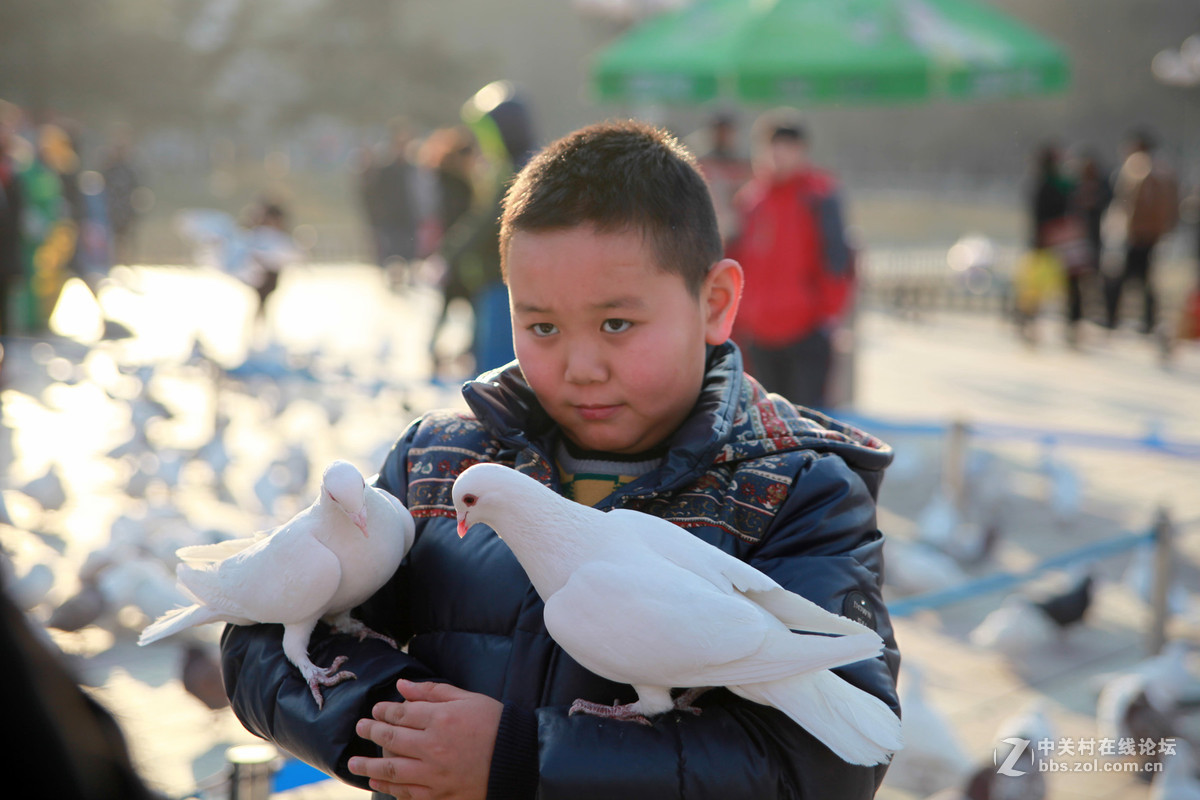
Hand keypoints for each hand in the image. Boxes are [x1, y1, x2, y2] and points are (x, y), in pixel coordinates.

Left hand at [349, 679, 503, 799]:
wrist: (519, 758)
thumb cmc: (495, 723)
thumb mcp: (467, 698)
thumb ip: (432, 692)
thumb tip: (402, 685)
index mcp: (440, 719)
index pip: (401, 713)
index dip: (384, 711)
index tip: (375, 710)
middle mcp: (433, 747)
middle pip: (391, 739)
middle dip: (372, 732)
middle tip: (360, 728)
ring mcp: (434, 774)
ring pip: (392, 769)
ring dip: (369, 765)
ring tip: (354, 762)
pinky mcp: (440, 794)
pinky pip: (408, 793)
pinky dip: (390, 788)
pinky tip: (378, 782)